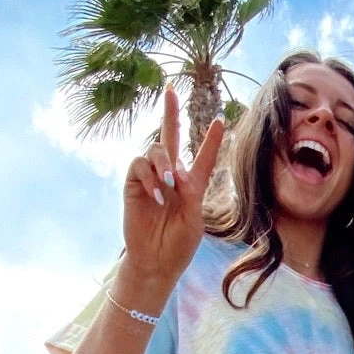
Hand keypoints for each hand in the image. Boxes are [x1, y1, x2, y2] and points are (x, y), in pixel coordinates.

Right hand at [121, 87, 224, 292]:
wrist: (156, 262)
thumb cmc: (179, 245)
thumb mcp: (194, 218)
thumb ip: (190, 191)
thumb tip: (175, 170)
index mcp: (192, 185)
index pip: (203, 158)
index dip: (210, 140)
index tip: (220, 120)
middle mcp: (170, 176)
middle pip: (169, 138)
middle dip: (170, 113)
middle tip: (170, 90)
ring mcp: (150, 179)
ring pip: (155, 151)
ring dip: (163, 163)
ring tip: (169, 184)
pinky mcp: (133, 185)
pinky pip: (138, 167)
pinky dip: (149, 177)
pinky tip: (157, 195)